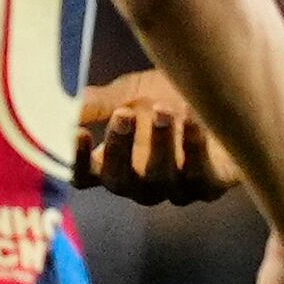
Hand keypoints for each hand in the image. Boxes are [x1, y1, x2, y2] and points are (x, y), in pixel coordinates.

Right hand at [75, 72, 233, 204]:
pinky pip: (199, 177)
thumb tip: (59, 102)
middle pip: (118, 180)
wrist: (225, 97)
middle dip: (118, 148)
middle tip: (123, 114)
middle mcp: (141, 184)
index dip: (77, 161)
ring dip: (159, 144)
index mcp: (114, 164)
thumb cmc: (169, 98)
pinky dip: (194, 148)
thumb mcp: (128, 94)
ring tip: (163, 110)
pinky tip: (194, 120)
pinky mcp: (210, 186)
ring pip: (159, 179)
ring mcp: (175, 189)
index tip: (77, 132)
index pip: (84, 176)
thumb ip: (97, 103)